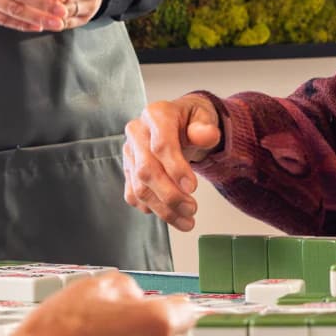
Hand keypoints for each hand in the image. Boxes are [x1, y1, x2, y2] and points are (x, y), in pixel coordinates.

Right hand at [123, 94, 222, 230]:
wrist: (181, 124)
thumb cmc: (192, 121)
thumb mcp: (204, 117)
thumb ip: (206, 128)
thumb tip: (207, 135)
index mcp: (156, 115)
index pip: (161, 145)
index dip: (176, 168)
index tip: (192, 188)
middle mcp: (137, 133)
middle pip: (146, 170)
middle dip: (170, 195)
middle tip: (192, 209)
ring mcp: (130, 153)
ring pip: (140, 188)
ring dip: (163, 209)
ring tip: (187, 220)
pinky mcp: (128, 170)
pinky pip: (134, 195)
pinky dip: (152, 208)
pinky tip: (171, 214)